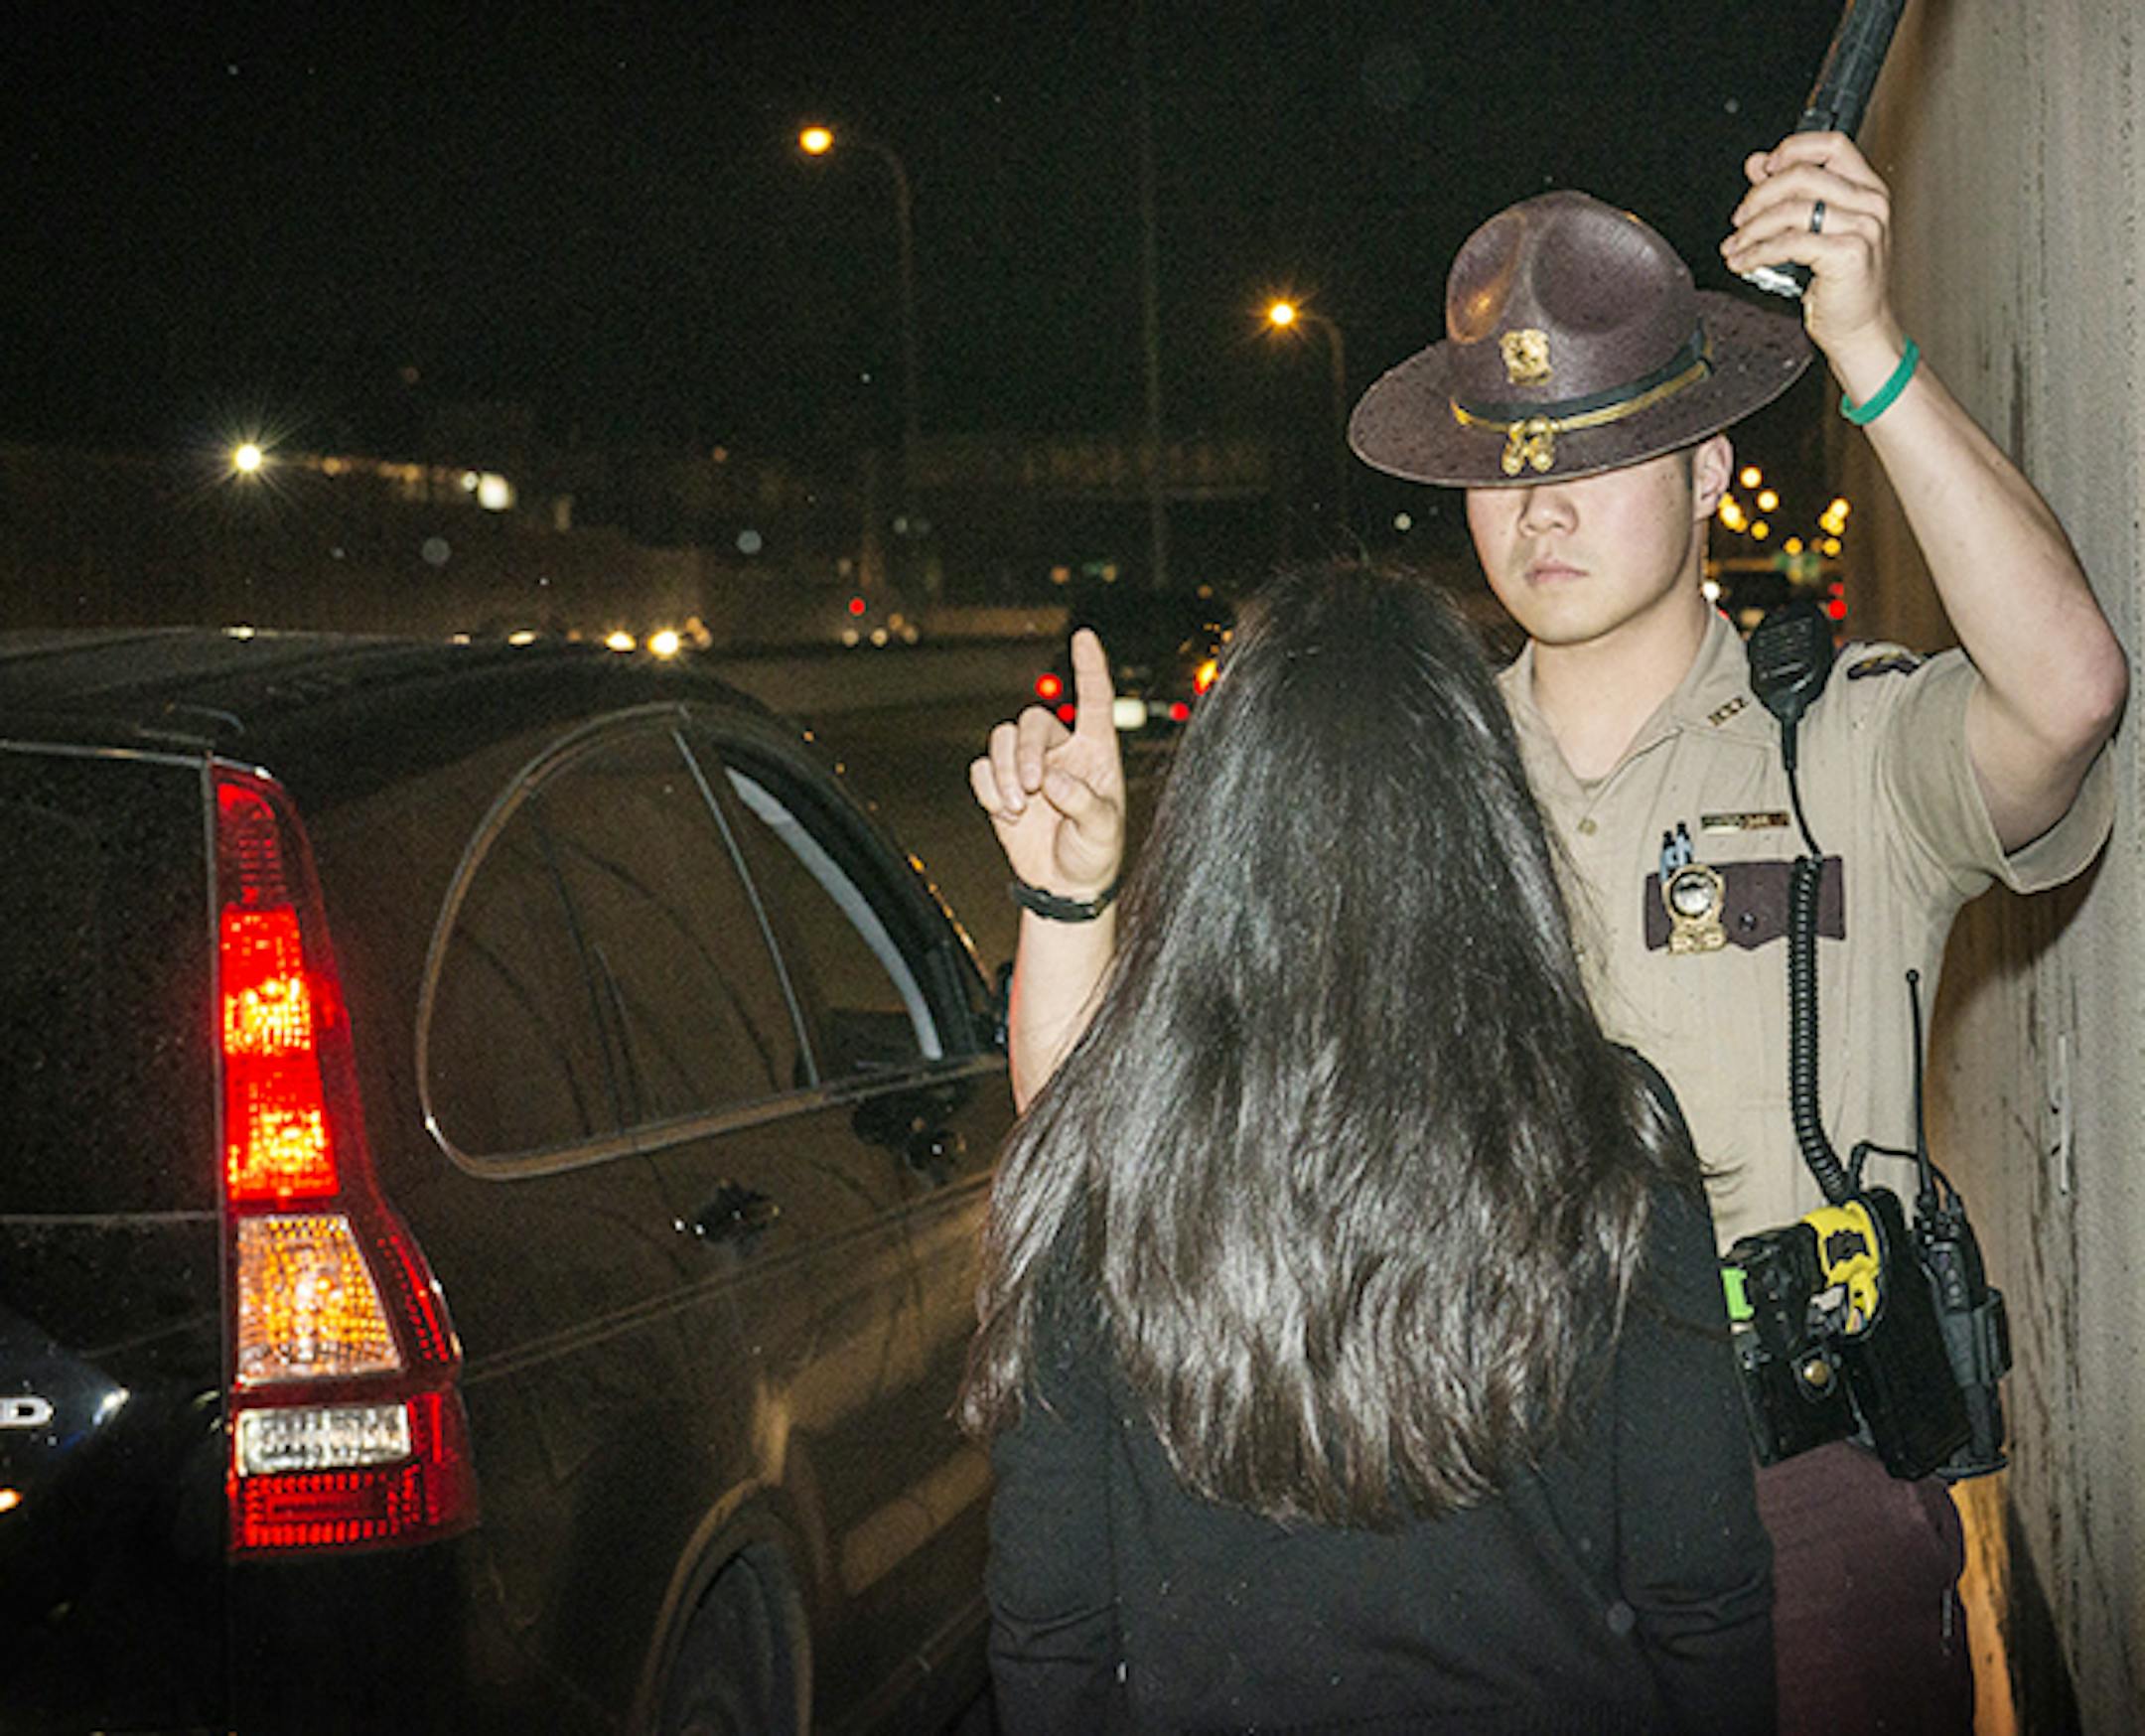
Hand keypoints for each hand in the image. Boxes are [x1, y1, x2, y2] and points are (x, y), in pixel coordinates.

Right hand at [968, 628, 1126, 899]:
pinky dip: (988, 787)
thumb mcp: (1104, 833)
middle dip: (1025, 752)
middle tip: (1031, 790)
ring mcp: (1028, 766)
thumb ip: (1085, 804)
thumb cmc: (1094, 854)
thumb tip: (1054, 780)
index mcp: (1096, 752)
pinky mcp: (1001, 785)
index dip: (1090, 667)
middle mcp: (1061, 751)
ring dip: (1004, 770)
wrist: (1064, 887)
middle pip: (1033, 720)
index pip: (1095, 700)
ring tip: (1016, 807)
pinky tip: (1004, 811)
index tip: (1084, 636)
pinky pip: (982, 768)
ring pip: (1002, 738)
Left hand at [1721, 132, 1902, 364]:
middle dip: (1759, 196)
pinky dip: (1757, 252)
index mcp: (1867, 189)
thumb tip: (1757, 165)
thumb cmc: (1841, 283)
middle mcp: (1870, 203)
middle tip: (1740, 218)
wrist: (1859, 328)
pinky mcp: (1848, 254)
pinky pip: (1789, 242)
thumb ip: (1789, 194)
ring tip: (1735, 245)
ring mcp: (1863, 228)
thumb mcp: (1814, 230)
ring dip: (1752, 228)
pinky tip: (1743, 262)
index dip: (1792, 149)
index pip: (1831, 145)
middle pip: (1802, 174)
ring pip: (1791, 209)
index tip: (1763, 167)